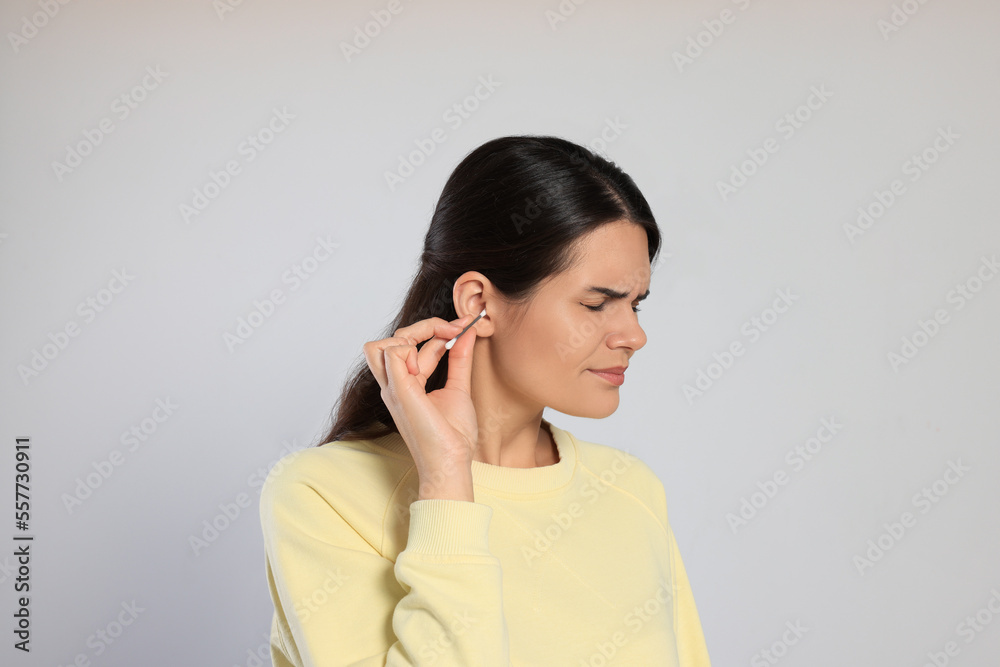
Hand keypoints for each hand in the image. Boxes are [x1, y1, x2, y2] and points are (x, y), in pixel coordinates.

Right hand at [362, 313, 480, 499]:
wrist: (452, 461)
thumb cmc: (453, 435)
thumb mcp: (458, 387)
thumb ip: (459, 358)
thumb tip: (466, 332)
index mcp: (405, 383)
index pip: (409, 343)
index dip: (436, 330)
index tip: (462, 328)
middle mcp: (393, 384)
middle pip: (391, 339)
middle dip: (423, 327)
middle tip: (454, 331)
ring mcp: (393, 388)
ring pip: (380, 345)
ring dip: (412, 337)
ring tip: (438, 350)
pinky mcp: (399, 391)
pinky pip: (391, 353)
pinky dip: (410, 350)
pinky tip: (428, 367)